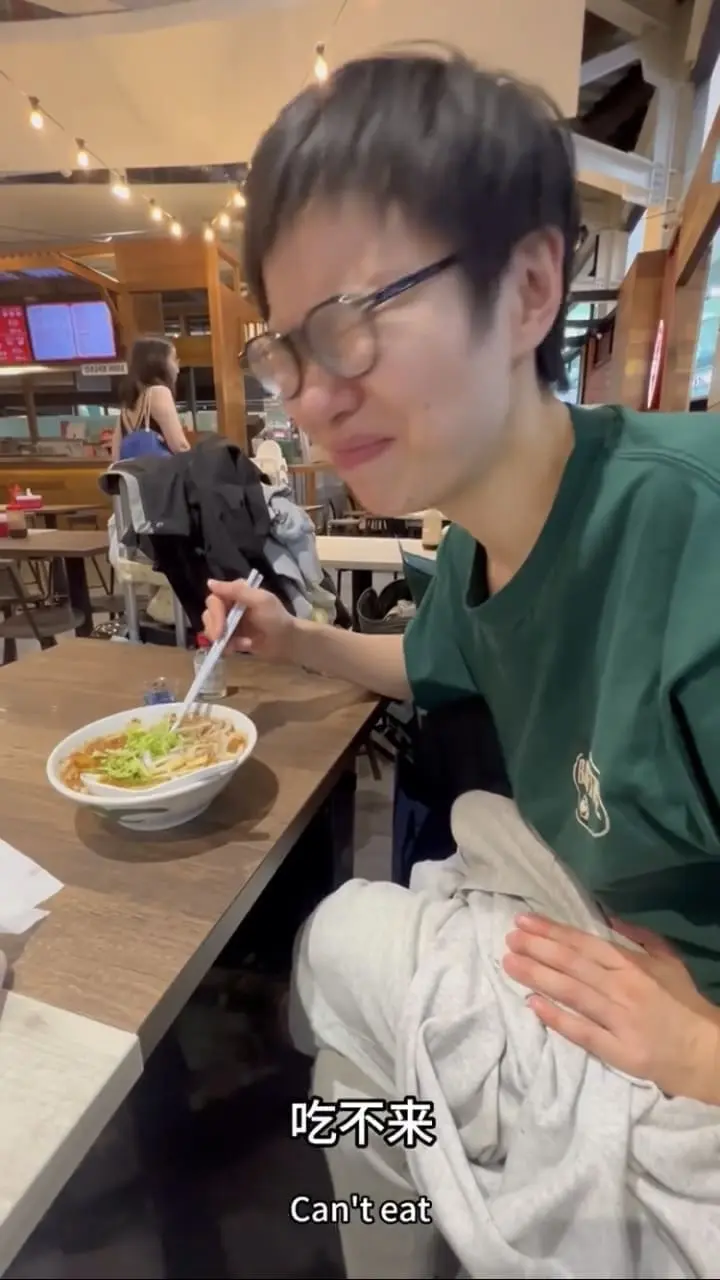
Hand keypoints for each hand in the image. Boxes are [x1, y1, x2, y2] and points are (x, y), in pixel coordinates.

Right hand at [202, 578, 296, 663]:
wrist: (288, 642)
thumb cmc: (277, 618)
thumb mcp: (261, 601)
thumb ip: (237, 591)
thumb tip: (210, 583)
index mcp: (237, 593)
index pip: (214, 599)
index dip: (215, 614)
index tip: (220, 629)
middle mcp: (230, 606)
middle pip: (209, 615)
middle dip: (214, 629)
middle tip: (222, 639)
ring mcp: (230, 623)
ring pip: (211, 630)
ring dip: (223, 639)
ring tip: (241, 644)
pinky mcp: (232, 638)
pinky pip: (219, 642)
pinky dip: (227, 647)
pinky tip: (241, 648)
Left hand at [503, 914, 719, 1104]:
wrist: (707, 1052)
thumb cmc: (685, 1005)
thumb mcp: (669, 962)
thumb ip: (640, 938)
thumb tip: (609, 916)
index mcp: (632, 965)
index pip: (584, 943)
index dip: (552, 931)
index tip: (524, 921)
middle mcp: (622, 988)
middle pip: (572, 964)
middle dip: (537, 948)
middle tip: (509, 938)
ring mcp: (619, 1019)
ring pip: (571, 993)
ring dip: (537, 976)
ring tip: (509, 963)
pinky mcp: (618, 1050)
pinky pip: (581, 1031)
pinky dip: (556, 1018)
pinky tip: (531, 1004)